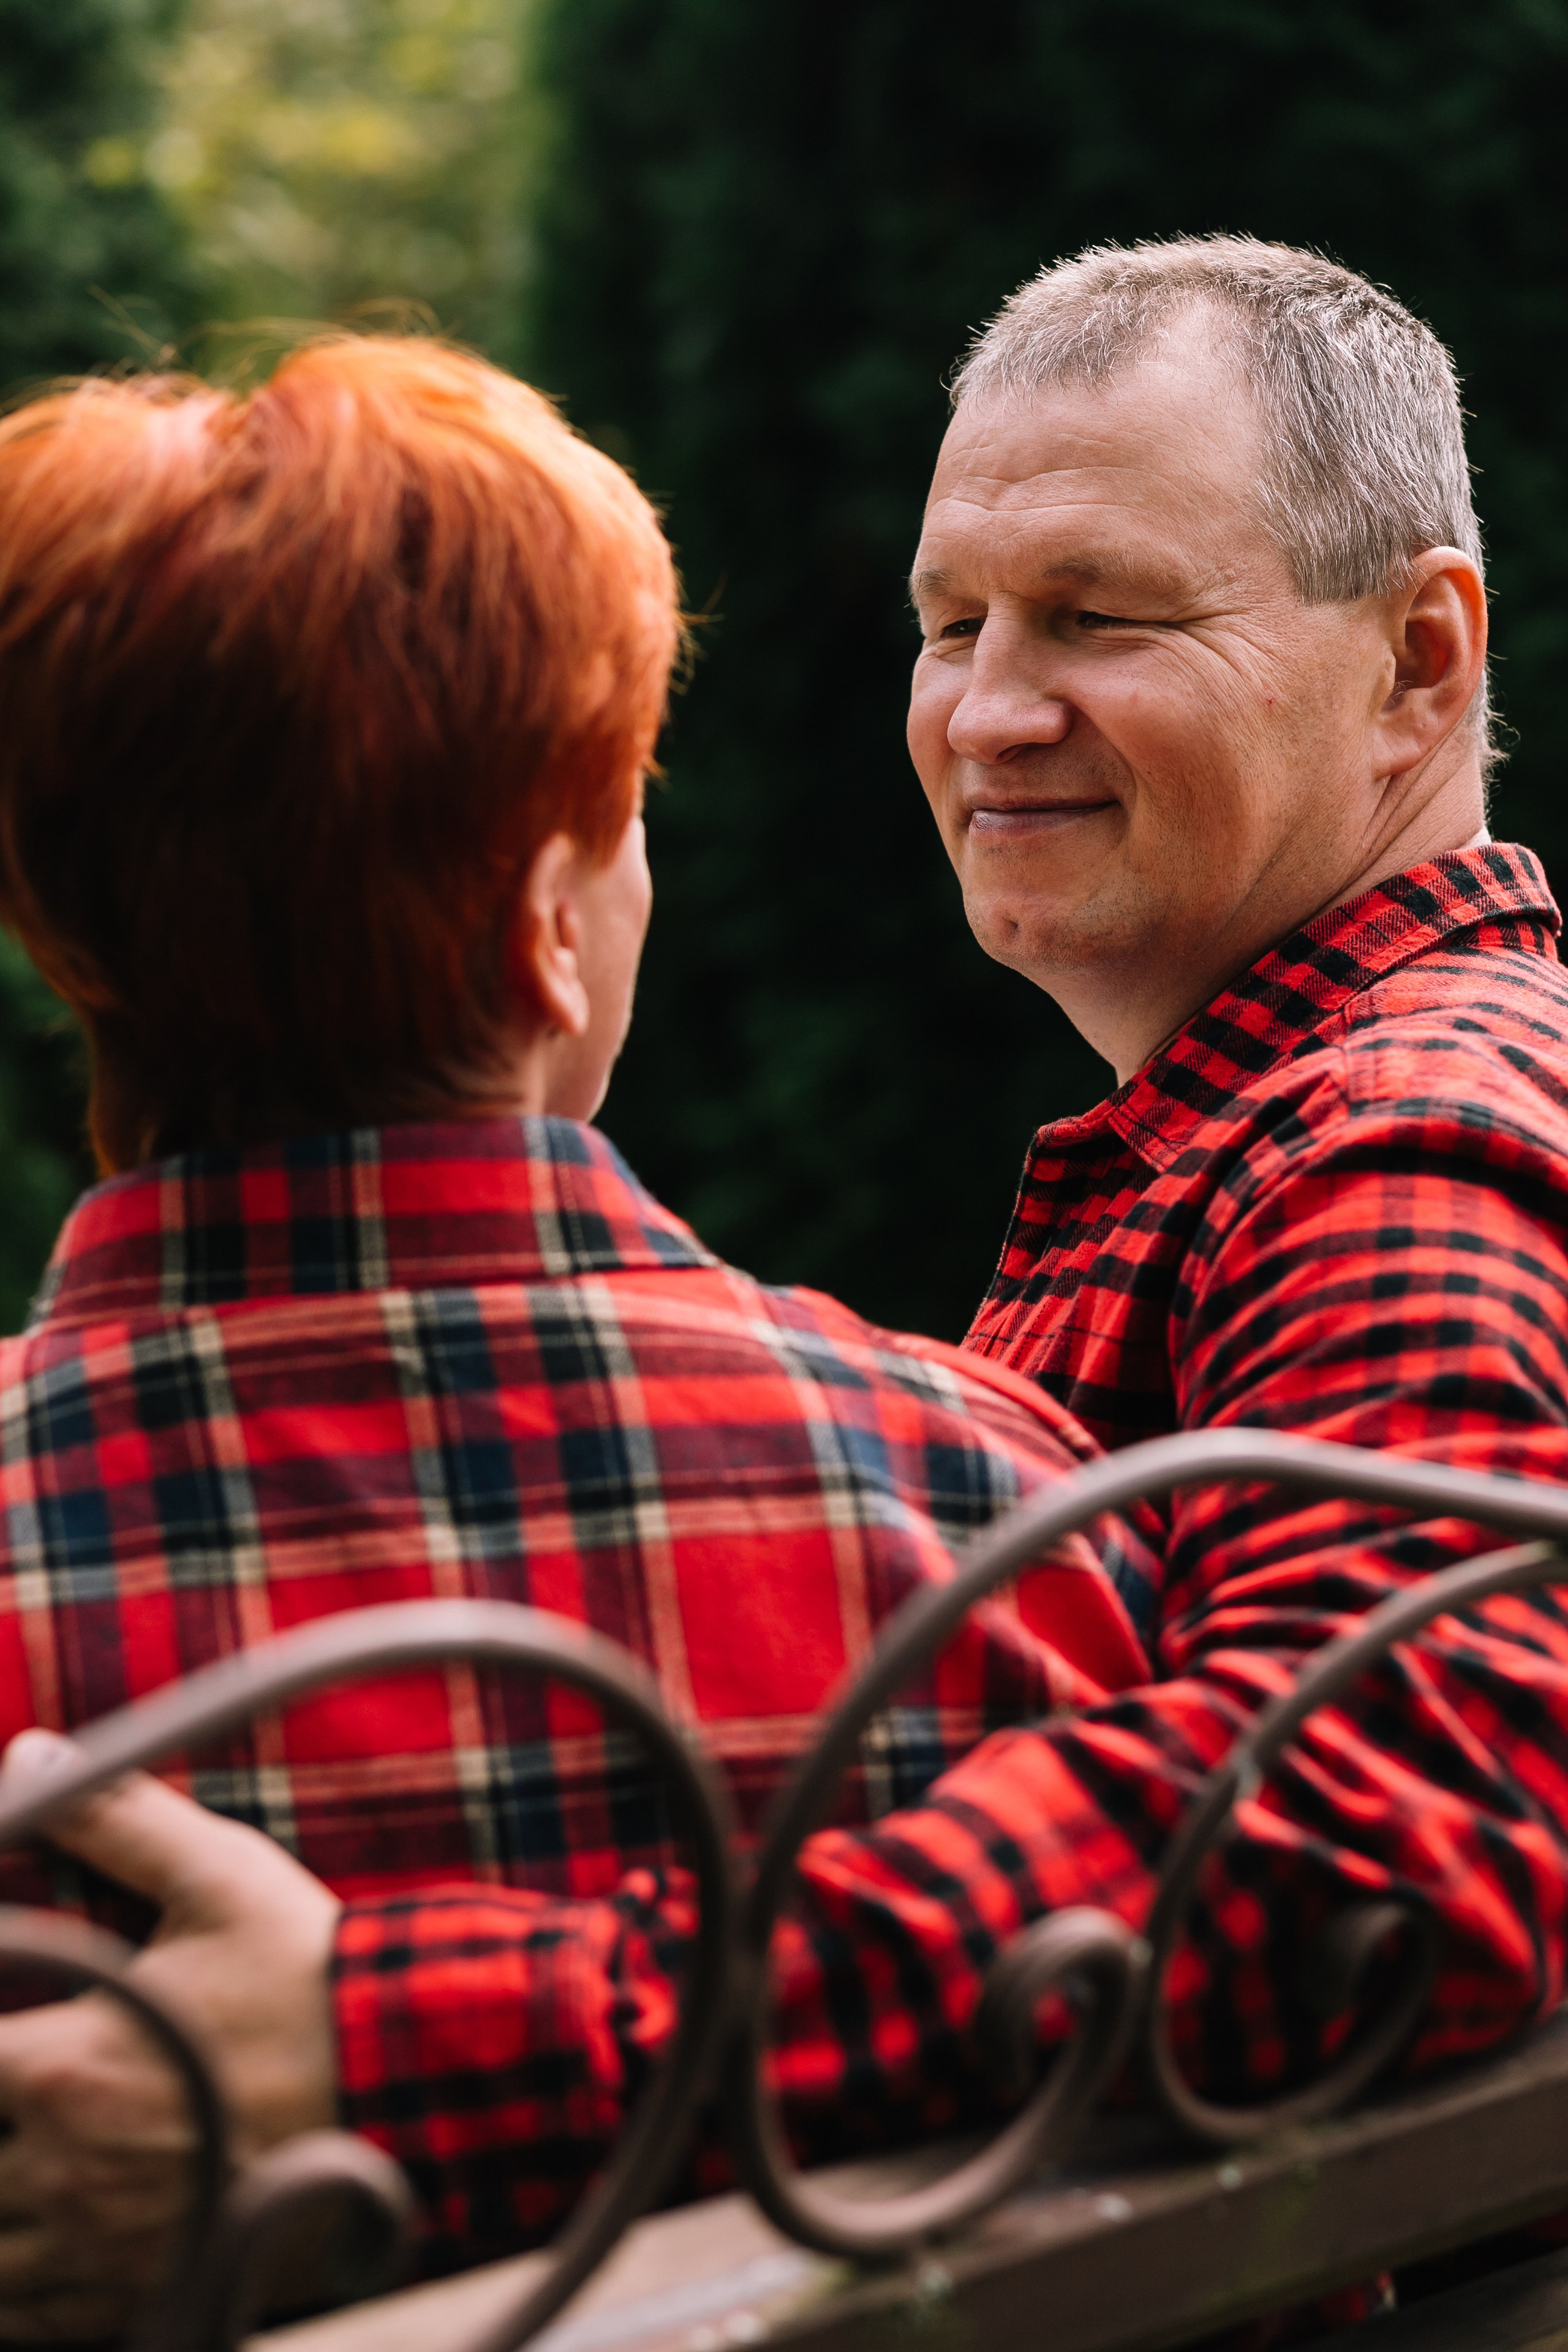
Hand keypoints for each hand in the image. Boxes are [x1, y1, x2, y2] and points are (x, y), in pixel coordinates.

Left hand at [0, 1729, 339, 2342]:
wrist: (414, 2078)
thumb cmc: (310, 1976)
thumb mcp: (217, 1875)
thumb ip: (112, 1814)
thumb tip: (28, 1752)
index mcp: (66, 2065)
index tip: (1, 2024)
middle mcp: (68, 2167)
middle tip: (15, 2093)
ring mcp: (107, 2244)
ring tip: (20, 2173)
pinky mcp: (153, 2288)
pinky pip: (50, 2322)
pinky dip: (32, 2297)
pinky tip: (44, 2251)